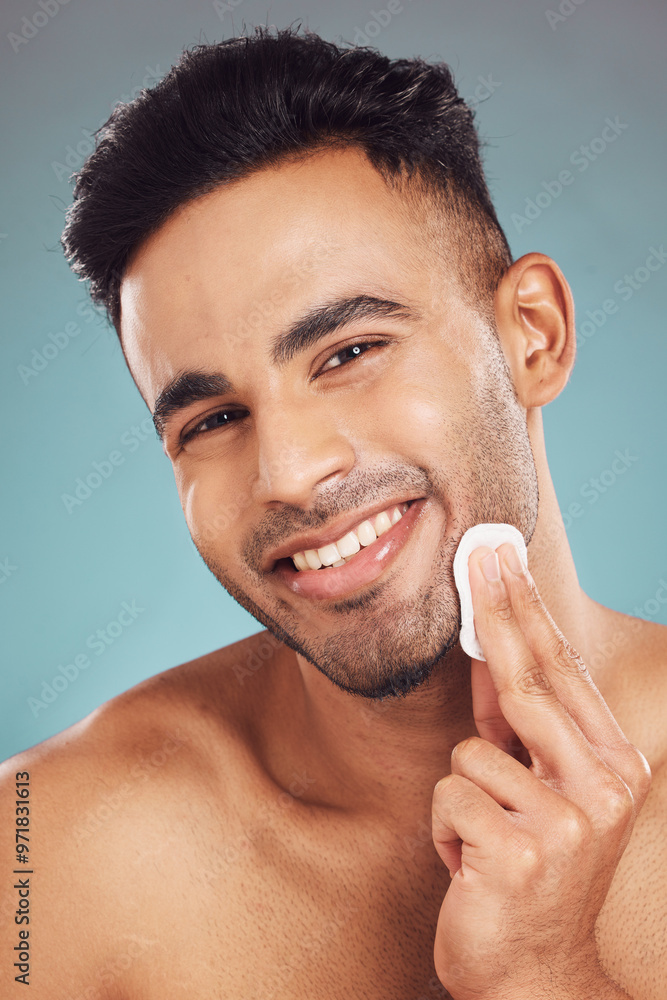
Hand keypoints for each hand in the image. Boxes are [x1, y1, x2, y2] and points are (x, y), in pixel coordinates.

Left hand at [431, 543, 650, 999]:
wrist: (533, 974)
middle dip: (497, 613)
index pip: (561, 673)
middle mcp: (605, 787)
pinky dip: (445, 830)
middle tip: (479, 554)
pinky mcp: (522, 852)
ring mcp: (569, 821)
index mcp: (614, 765)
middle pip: (530, 682)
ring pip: (472, 750)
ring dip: (461, 796)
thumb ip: (514, 726)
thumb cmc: (526, 870)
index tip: (500, 557)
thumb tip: (485, 649)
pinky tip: (471, 867)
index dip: (524, 609)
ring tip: (484, 841)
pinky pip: (450, 796)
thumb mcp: (531, 789)